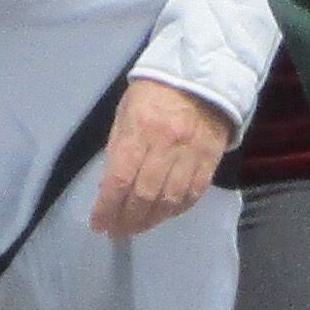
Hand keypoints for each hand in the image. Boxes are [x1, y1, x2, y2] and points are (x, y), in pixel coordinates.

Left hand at [88, 78, 235, 238]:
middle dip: (127, 219)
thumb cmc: (153, 94)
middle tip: (117, 231)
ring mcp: (191, 154)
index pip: (119, 178)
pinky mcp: (210, 160)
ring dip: (151, 220)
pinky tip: (163, 215)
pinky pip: (192, 195)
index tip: (98, 224)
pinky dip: (176, 211)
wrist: (201, 78)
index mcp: (140, 129)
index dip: (107, 207)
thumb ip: (118, 149)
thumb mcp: (126, 114)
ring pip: (169, 200)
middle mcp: (166, 145)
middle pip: (144, 195)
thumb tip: (108, 188)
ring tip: (137, 228)